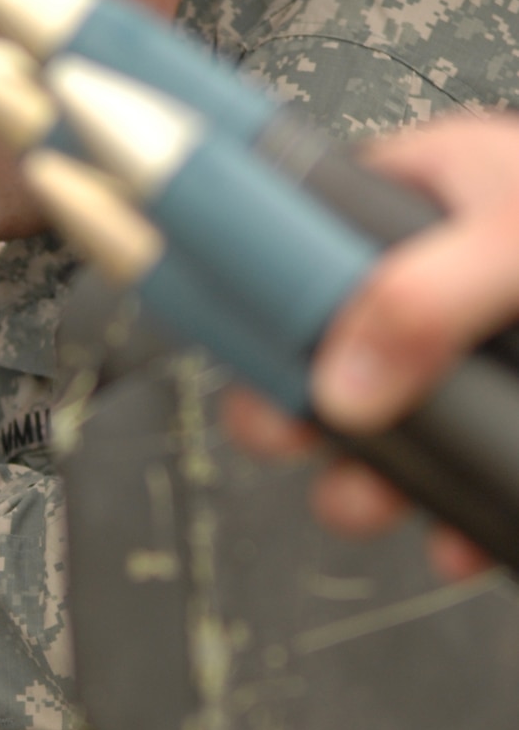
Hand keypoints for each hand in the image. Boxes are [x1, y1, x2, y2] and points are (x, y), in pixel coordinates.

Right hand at [227, 113, 518, 579]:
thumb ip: (431, 291)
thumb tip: (344, 378)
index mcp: (429, 197)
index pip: (301, 229)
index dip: (256, 290)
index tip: (237, 348)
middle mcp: (441, 280)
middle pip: (325, 349)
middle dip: (305, 412)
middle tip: (297, 441)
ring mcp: (476, 361)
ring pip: (390, 429)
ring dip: (373, 482)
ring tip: (383, 504)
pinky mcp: (508, 425)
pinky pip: (458, 475)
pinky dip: (456, 514)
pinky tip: (464, 532)